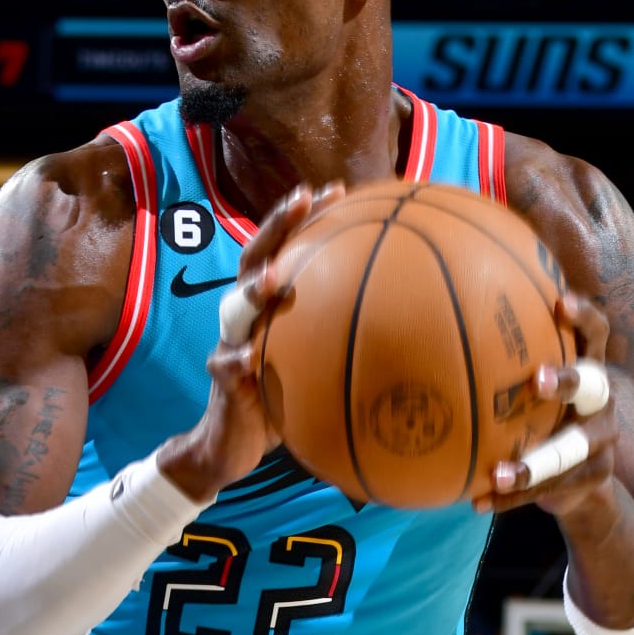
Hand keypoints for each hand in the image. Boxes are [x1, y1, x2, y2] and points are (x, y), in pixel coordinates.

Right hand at [159, 185, 341, 504]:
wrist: (232, 444)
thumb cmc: (286, 404)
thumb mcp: (321, 370)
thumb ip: (348, 344)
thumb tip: (411, 330)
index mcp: (273, 307)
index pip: (289, 250)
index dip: (308, 219)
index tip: (340, 189)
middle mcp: (249, 315)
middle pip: (257, 258)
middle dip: (278, 225)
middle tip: (303, 198)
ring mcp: (230, 341)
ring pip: (235, 306)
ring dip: (253, 290)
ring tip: (272, 280)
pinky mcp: (221, 377)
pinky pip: (226, 364)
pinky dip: (236, 360)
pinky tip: (248, 361)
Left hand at [481, 291, 618, 525]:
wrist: (578, 479)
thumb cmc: (542, 416)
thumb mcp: (532, 388)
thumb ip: (506, 360)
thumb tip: (443, 321)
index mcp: (589, 368)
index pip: (596, 333)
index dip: (584, 316)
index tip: (559, 303)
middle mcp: (602, 400)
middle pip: (594, 385)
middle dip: (569, 381)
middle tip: (539, 380)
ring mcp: (602, 441)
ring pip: (571, 451)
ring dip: (535, 463)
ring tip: (500, 474)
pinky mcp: (594, 477)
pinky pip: (550, 489)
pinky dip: (511, 497)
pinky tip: (477, 502)